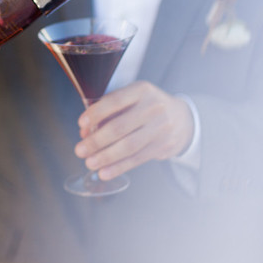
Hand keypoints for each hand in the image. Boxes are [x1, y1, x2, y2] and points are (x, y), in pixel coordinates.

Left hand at [74, 81, 194, 180]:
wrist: (182, 118)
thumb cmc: (147, 106)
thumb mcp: (132, 99)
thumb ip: (109, 111)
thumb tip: (85, 132)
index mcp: (141, 90)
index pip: (115, 101)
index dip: (96, 113)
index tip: (81, 124)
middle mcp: (153, 107)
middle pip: (120, 127)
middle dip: (96, 141)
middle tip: (80, 150)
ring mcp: (160, 127)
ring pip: (128, 146)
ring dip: (105, 157)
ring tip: (89, 163)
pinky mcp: (164, 146)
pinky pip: (137, 159)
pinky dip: (119, 167)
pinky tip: (105, 172)